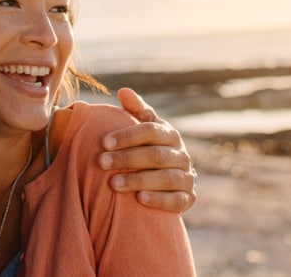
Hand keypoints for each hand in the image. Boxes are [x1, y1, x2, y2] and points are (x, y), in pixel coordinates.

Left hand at [100, 88, 196, 212]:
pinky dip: (159, 199)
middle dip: (127, 158)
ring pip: (166, 178)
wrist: (169, 178)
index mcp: (169, 134)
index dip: (127, 136)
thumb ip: (135, 110)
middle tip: (101, 163)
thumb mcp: (144, 127)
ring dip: (139, 180)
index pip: (150, 131)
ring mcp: (186, 177)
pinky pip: (177, 200)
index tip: (104, 142)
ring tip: (114, 184)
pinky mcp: (188, 198)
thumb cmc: (149, 147)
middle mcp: (181, 154)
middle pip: (156, 155)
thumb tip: (123, 91)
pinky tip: (140, 199)